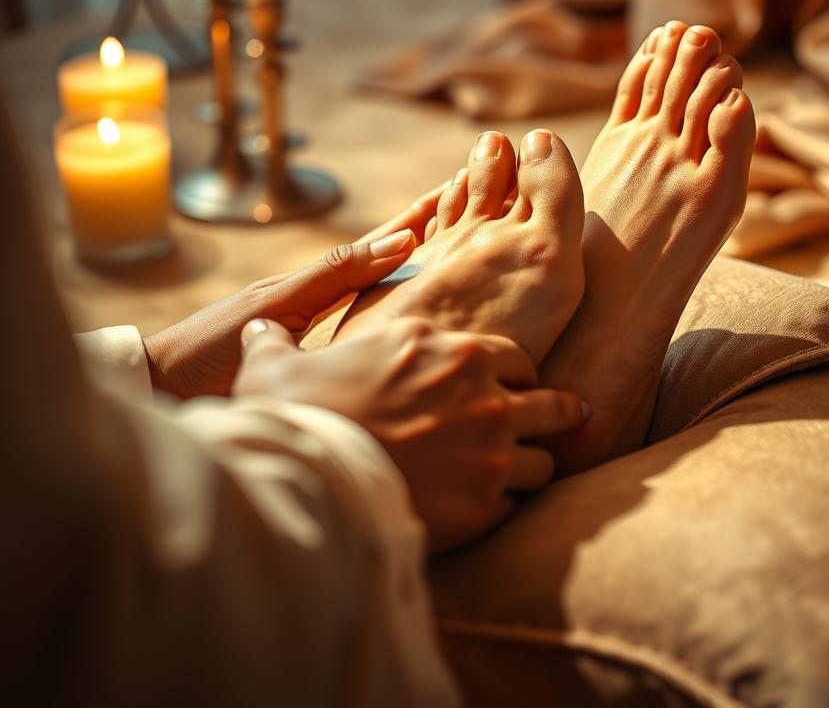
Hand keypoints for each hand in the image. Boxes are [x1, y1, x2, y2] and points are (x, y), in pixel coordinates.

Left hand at [143, 182, 447, 399]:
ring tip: (448, 254)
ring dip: (411, 272)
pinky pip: (360, 329)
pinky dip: (388, 315)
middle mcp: (317, 300)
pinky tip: (402, 321)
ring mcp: (312, 330)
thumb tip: (400, 244)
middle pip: (381, 260)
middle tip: (467, 209)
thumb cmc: (207, 350)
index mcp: (313, 283)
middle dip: (424, 234)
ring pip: (375, 294)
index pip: (378, 242)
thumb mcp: (275, 305)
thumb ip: (334, 276)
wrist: (159, 392)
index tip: (454, 189)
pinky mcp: (308, 363)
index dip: (417, 218)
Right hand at [235, 317, 588, 551]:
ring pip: (545, 460)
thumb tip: (255, 330)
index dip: (511, 375)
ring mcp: (490, 449)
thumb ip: (277, 341)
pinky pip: (516, 506)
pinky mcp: (483, 504)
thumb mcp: (279, 363)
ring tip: (522, 476)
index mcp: (449, 348)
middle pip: (553, 403)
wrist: (303, 477)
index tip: (506, 388)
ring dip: (532, 467)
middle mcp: (482, 394)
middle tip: (560, 421)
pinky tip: (485, 511)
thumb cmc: (294, 412)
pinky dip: (504, 508)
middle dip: (557, 413)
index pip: (514, 358)